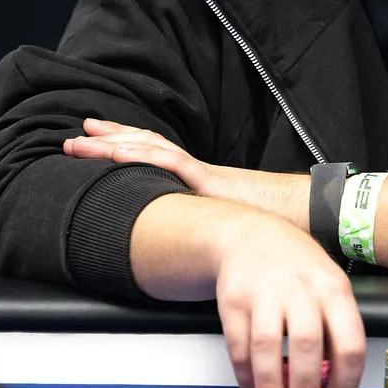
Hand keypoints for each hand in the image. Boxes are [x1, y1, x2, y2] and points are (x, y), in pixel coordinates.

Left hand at [64, 119, 308, 229]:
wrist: (313, 215)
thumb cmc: (281, 228)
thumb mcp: (236, 232)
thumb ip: (214, 235)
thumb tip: (197, 251)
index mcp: (201, 183)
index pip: (156, 159)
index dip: (125, 149)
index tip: (97, 145)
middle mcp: (198, 173)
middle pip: (146, 148)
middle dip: (109, 141)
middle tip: (75, 136)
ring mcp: (203, 176)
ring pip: (151, 151)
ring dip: (113, 145)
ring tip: (81, 140)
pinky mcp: (212, 183)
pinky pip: (173, 165)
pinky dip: (143, 156)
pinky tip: (118, 152)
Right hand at [211, 209, 364, 387]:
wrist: (250, 233)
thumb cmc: (296, 267)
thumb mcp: (329, 286)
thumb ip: (335, 330)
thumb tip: (333, 387)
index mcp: (333, 289)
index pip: (349, 343)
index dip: (344, 385)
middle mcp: (300, 288)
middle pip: (308, 345)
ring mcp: (264, 292)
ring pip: (268, 347)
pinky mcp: (233, 300)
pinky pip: (238, 346)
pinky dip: (246, 376)